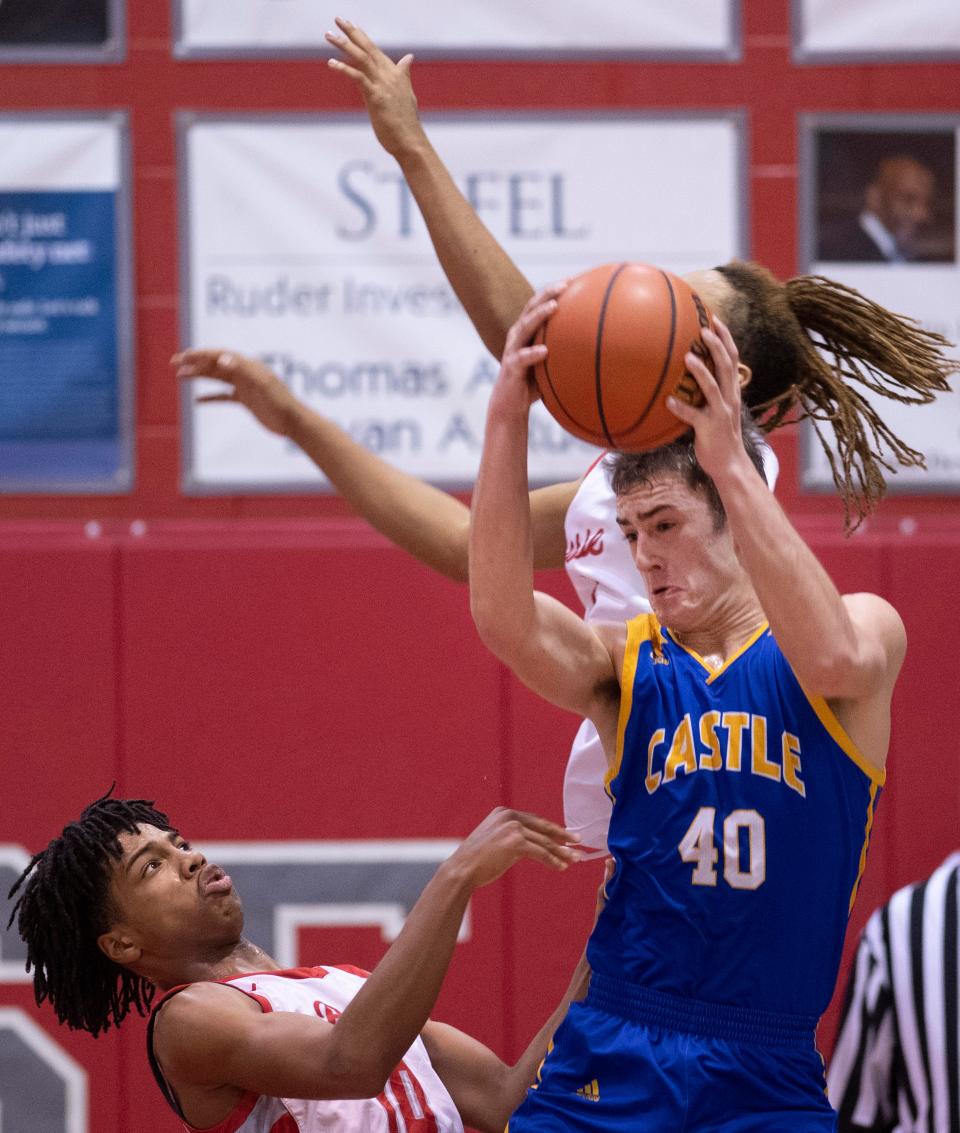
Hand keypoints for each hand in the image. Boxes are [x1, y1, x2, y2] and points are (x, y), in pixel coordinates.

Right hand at [173, 349, 301, 436]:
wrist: (293, 422)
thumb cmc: (280, 401)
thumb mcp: (262, 383)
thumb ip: (243, 369)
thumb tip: (223, 358)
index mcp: (248, 366)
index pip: (219, 355)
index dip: (201, 354)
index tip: (184, 356)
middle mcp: (245, 373)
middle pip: (215, 364)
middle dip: (194, 363)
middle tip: (174, 363)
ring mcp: (245, 387)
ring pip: (217, 378)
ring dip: (198, 376)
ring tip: (180, 377)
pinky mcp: (246, 401)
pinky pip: (224, 396)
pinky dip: (211, 397)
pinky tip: (197, 401)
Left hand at [326, 18, 422, 158]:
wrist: (411, 142)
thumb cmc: (406, 123)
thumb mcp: (406, 94)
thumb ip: (404, 75)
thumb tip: (408, 58)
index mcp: (396, 74)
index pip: (376, 50)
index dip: (362, 37)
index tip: (351, 25)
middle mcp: (389, 75)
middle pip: (367, 48)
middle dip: (352, 32)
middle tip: (338, 19)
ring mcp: (383, 85)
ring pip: (362, 58)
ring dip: (344, 44)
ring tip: (329, 35)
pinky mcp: (376, 97)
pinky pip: (358, 78)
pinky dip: (344, 68)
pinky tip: (331, 62)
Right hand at [447, 807, 580, 889]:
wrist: (462, 869)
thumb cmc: (477, 860)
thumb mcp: (494, 839)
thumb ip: (511, 835)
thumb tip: (534, 843)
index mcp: (503, 812)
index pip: (534, 820)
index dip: (552, 829)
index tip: (565, 835)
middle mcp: (509, 816)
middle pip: (542, 828)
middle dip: (563, 836)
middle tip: (578, 841)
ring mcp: (512, 828)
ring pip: (544, 842)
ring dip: (562, 851)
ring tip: (575, 858)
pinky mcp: (515, 842)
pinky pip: (541, 853)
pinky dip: (553, 860)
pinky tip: (562, 867)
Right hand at [489, 282, 565, 417]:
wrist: (510, 406)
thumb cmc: (533, 385)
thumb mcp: (550, 365)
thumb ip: (565, 354)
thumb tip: (596, 350)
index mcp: (526, 332)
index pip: (538, 305)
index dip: (552, 291)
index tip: (572, 280)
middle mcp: (517, 336)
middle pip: (531, 308)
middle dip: (547, 294)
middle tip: (565, 285)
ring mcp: (512, 350)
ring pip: (524, 327)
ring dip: (539, 315)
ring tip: (554, 306)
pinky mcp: (511, 367)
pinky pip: (522, 358)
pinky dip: (532, 353)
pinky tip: (544, 351)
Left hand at [665, 317, 748, 480]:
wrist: (730, 464)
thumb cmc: (719, 435)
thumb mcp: (718, 409)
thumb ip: (709, 391)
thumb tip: (689, 374)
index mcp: (732, 391)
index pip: (732, 358)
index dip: (726, 338)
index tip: (715, 319)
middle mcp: (729, 398)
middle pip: (726, 365)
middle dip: (717, 345)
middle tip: (703, 328)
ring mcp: (721, 413)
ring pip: (713, 387)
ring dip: (701, 371)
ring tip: (687, 356)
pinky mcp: (709, 428)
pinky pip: (694, 416)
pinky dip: (681, 408)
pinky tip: (668, 401)